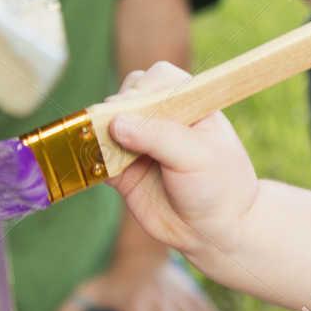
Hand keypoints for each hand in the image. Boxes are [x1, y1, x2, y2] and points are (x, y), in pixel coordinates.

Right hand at [108, 63, 258, 255]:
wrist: (215, 231)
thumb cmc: (219, 185)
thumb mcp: (196, 156)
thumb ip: (158, 136)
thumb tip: (116, 123)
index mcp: (187, 103)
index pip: (157, 78)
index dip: (142, 91)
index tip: (138, 111)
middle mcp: (161, 118)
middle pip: (125, 97)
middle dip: (117, 112)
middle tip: (119, 133)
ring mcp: (139, 142)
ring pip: (106, 124)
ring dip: (99, 134)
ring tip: (105, 150)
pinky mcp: (121, 170)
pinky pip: (96, 157)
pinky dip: (91, 159)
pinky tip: (98, 167)